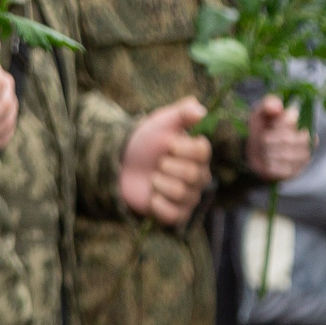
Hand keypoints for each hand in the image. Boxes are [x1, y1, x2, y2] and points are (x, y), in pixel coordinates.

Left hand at [120, 98, 212, 225]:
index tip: (168, 145)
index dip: (182, 148)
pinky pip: (173, 214)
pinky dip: (157, 205)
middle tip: (157, 163)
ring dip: (159, 183)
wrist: (122, 164)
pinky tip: (151, 196)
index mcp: (200, 155)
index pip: (203, 152)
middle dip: (166, 166)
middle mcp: (200, 177)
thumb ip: (182, 113)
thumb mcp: (161, 122)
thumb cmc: (145, 142)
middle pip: (192, 174)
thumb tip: (201, 110)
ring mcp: (189, 197)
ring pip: (181, 193)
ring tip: (152, 178)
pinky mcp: (175, 214)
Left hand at [247, 95, 311, 183]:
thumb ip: (268, 104)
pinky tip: (268, 161)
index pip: (292, 120)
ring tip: (266, 150)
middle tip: (265, 139)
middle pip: (288, 139)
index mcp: (303, 121)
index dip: (277, 124)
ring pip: (286, 155)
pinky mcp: (296, 172)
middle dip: (269, 140)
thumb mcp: (260, 113)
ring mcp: (304, 157)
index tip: (270, 126)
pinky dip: (269, 165)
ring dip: (268, 152)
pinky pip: (282, 170)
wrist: (250, 152)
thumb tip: (277, 107)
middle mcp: (309, 140)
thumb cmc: (260, 129)